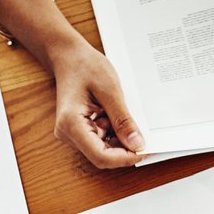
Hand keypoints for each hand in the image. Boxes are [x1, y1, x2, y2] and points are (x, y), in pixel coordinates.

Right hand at [48, 39, 144, 168]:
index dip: (126, 157)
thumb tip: (137, 145)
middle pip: (102, 156)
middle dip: (125, 149)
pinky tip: (115, 115)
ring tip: (122, 114)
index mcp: (71, 124)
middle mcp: (67, 133)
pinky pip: (100, 140)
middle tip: (144, 135)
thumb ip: (123, 120)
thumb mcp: (110, 91)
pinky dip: (113, 133)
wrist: (69, 56)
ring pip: (103, 150)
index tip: (146, 150)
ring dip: (119, 139)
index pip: (101, 156)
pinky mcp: (78, 131)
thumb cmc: (85, 66)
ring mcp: (72, 133)